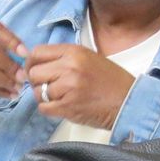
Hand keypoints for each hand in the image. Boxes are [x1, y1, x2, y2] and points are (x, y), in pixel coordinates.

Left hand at [22, 43, 136, 131]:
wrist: (128, 101)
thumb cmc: (111, 81)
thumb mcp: (89, 58)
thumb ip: (64, 58)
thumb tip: (38, 63)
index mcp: (74, 52)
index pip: (37, 53)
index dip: (31, 62)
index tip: (33, 69)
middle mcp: (69, 67)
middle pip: (34, 73)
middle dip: (37, 81)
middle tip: (47, 86)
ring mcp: (68, 88)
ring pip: (38, 92)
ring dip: (44, 96)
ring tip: (59, 97)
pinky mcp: (68, 107)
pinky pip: (44, 108)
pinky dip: (49, 108)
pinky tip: (61, 106)